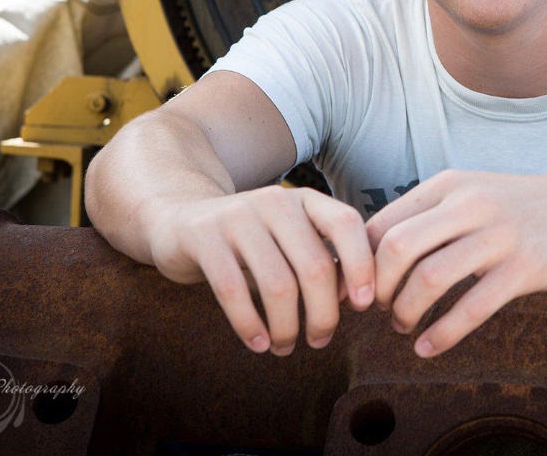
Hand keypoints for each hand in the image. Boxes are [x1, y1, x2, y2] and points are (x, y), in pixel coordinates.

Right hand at [144, 185, 374, 353]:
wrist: (180, 220)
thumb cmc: (251, 242)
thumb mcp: (290, 239)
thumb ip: (322, 259)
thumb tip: (359, 298)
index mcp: (304, 199)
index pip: (346, 223)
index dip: (361, 265)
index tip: (366, 305)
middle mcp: (274, 201)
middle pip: (315, 266)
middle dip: (324, 314)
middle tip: (321, 340)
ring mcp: (237, 216)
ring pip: (278, 284)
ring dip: (287, 327)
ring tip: (285, 347)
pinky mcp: (203, 236)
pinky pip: (233, 290)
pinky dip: (250, 325)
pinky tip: (259, 344)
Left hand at [365, 169, 546, 357]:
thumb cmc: (516, 209)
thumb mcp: (470, 194)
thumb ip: (428, 217)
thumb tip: (370, 254)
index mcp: (447, 185)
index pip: (383, 224)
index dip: (360, 263)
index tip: (358, 290)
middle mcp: (469, 204)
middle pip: (397, 248)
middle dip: (378, 288)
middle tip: (380, 309)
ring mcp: (498, 236)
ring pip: (430, 278)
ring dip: (407, 313)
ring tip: (404, 327)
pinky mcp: (525, 268)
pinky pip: (472, 307)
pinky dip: (442, 334)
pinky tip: (428, 348)